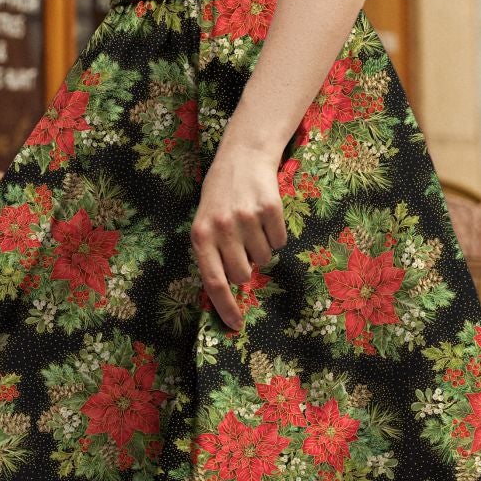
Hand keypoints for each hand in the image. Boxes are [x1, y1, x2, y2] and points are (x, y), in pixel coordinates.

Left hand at [192, 133, 287, 335]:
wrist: (243, 155)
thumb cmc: (220, 194)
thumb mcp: (205, 222)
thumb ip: (212, 253)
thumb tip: (228, 292)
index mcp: (201, 234)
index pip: (213, 281)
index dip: (225, 307)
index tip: (235, 326)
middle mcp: (222, 227)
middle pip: (242, 275)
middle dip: (246, 269)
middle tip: (243, 247)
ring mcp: (247, 218)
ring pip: (264, 259)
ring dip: (261, 248)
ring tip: (252, 224)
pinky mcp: (271, 209)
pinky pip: (280, 241)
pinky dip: (276, 234)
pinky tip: (265, 215)